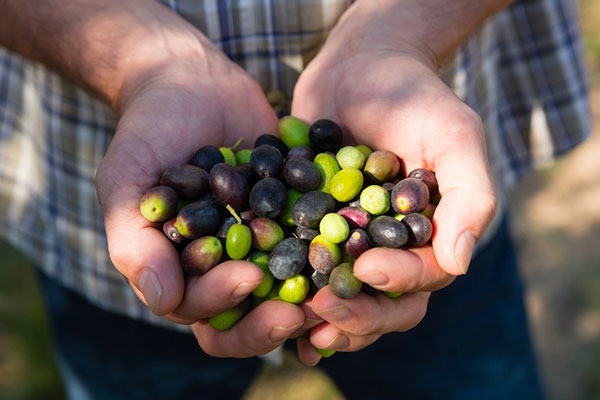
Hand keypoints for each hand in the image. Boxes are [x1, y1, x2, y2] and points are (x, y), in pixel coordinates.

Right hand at [95, 16, 303, 356]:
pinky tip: (356, 244)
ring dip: (310, 295)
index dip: (222, 302)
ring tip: (336, 287)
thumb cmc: (149, 130)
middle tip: (302, 309)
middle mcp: (222, 264)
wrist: (193, 80)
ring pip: (286, 287)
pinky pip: (315, 240)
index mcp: (179, 268)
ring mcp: (262, 243)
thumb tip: (163, 300)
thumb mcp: (125, 179)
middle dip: (271, 319)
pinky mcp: (293, 216)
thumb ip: (134, 241)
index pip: (197, 308)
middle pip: (246, 314)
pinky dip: (334, 248)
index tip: (249, 277)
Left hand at [291, 1, 497, 364]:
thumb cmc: (414, 95)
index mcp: (430, 235)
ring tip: (294, 323)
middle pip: (383, 303)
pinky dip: (288, 295)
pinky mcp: (310, 229)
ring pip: (343, 297)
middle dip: (356, 313)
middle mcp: (391, 248)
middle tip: (323, 308)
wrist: (359, 65)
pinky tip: (270, 308)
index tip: (367, 269)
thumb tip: (460, 262)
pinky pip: (301, 270)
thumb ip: (468, 195)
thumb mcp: (454, 134)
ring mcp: (349, 243)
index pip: (422, 277)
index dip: (397, 282)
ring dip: (322, 317)